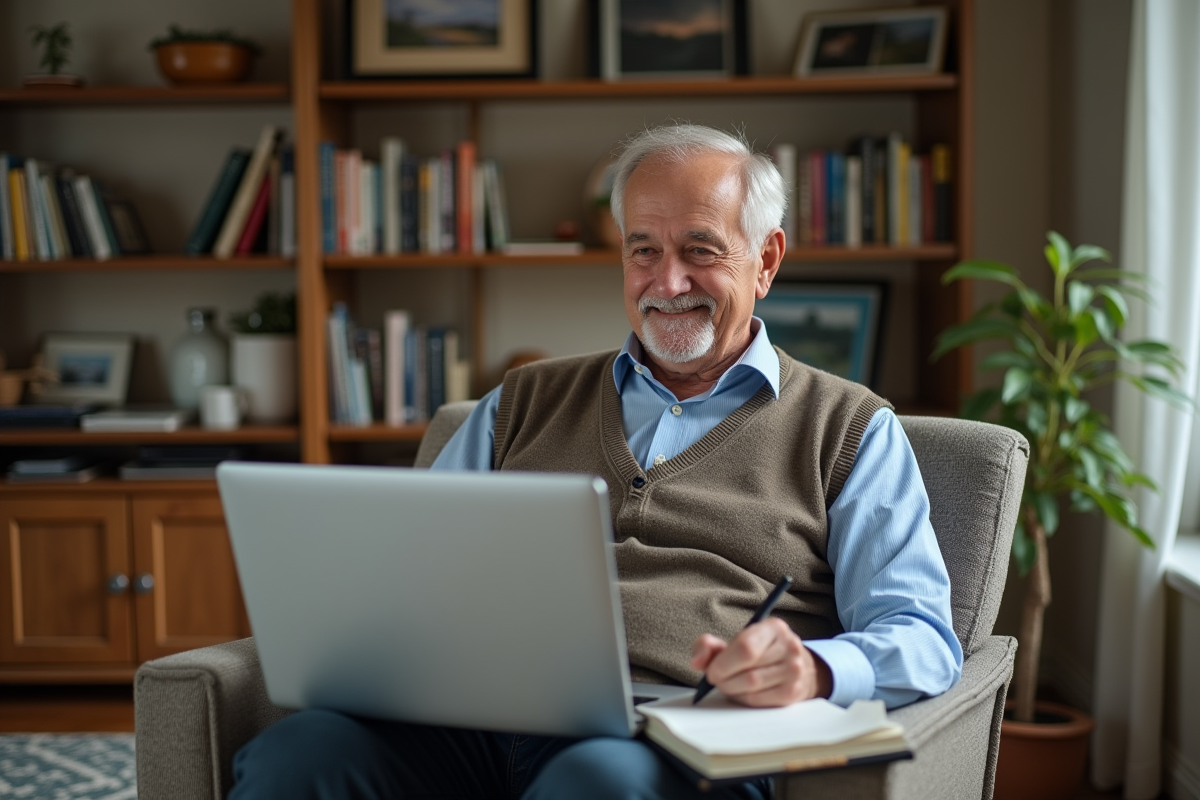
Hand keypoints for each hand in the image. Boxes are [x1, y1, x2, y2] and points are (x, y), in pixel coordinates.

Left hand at [690, 618, 832, 706]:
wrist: (796, 666)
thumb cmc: (760, 652)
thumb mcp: (736, 641)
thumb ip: (710, 646)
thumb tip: (696, 662)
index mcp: (773, 628)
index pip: (746, 647)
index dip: (723, 663)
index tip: (712, 671)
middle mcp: (788, 647)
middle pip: (748, 671)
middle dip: (725, 679)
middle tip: (718, 680)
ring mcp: (794, 671)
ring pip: (752, 688)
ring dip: (733, 690)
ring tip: (729, 684)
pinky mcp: (793, 692)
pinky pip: (759, 701)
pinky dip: (744, 699)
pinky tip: (742, 692)